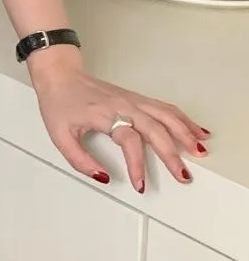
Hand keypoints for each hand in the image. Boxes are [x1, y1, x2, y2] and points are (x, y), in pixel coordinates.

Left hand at [26, 47, 210, 192]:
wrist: (60, 75)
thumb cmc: (59, 103)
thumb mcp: (60, 137)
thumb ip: (80, 160)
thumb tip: (103, 177)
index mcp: (106, 115)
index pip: (129, 141)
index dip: (137, 165)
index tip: (140, 184)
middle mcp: (124, 105)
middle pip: (156, 129)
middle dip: (172, 155)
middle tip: (183, 175)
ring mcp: (133, 100)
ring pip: (167, 115)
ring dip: (185, 133)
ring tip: (200, 151)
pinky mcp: (136, 98)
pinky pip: (165, 108)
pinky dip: (182, 119)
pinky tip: (194, 130)